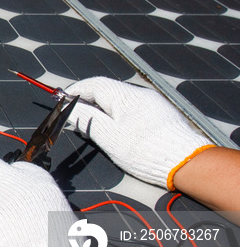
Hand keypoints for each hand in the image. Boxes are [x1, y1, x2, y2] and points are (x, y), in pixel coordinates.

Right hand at [65, 77, 213, 189]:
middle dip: (88, 101)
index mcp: (125, 96)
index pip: (94, 84)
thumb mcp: (108, 137)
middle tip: (74, 116)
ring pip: (119, 100)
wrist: (185, 162)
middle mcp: (140, 94)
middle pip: (107, 91)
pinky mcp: (160, 114)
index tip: (62, 99)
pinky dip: (118, 115)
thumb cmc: (145, 151)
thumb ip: (87, 119)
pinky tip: (115, 129)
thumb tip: (70, 108)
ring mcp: (152, 103)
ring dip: (103, 109)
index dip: (75, 91)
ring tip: (93, 125)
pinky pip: (132, 108)